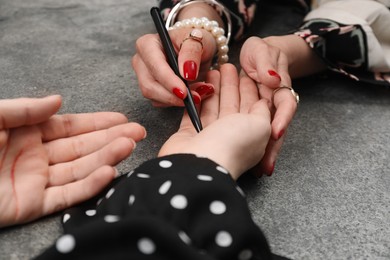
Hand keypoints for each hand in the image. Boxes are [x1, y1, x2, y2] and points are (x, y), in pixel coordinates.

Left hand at [0, 95, 145, 226]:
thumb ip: (24, 109)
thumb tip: (59, 101)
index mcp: (26, 134)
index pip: (71, 127)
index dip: (98, 122)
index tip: (123, 118)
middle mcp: (36, 157)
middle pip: (82, 147)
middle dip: (111, 139)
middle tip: (138, 132)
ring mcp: (35, 182)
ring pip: (79, 169)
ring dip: (107, 158)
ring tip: (130, 146)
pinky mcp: (30, 206)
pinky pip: (66, 196)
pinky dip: (89, 186)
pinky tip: (109, 172)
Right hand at [132, 27, 215, 106]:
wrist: (196, 50)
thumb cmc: (194, 41)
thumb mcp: (198, 40)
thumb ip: (192, 53)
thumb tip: (187, 72)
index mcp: (147, 44)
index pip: (154, 65)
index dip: (168, 81)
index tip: (184, 92)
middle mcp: (141, 61)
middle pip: (150, 86)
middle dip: (173, 96)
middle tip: (196, 98)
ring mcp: (144, 77)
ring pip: (155, 97)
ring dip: (178, 100)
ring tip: (199, 93)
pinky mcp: (151, 90)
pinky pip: (162, 102)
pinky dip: (178, 102)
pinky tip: (192, 95)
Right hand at [158, 64, 270, 179]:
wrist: (200, 163)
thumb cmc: (233, 145)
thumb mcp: (259, 125)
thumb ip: (263, 112)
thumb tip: (264, 102)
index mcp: (252, 134)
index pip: (253, 106)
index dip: (250, 88)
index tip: (246, 72)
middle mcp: (232, 135)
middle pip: (232, 104)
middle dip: (231, 84)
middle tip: (226, 65)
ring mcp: (210, 135)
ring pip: (213, 106)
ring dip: (214, 88)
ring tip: (212, 70)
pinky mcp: (190, 135)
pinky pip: (194, 113)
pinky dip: (196, 99)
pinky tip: (198, 86)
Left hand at [240, 36, 297, 174]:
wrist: (256, 56)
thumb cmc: (260, 52)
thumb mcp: (262, 51)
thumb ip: (266, 63)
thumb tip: (272, 79)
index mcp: (281, 88)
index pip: (285, 105)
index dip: (282, 119)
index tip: (276, 133)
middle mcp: (275, 104)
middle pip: (277, 127)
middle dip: (273, 147)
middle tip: (266, 166)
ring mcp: (264, 113)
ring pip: (265, 135)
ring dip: (262, 153)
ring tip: (258, 171)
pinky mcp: (253, 118)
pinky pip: (252, 132)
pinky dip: (250, 146)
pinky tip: (245, 162)